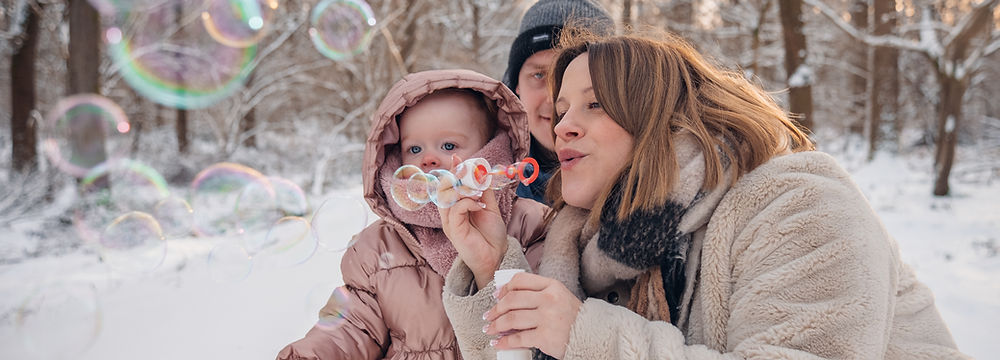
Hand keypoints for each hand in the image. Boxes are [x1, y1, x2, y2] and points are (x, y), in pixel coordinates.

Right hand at [439, 156, 507, 288]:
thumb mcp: (490, 207)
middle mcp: (450, 214)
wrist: (496, 256)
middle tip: (468, 171)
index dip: (452, 171)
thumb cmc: (491, 235)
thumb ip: (484, 191)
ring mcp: (450, 222)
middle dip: (456, 176)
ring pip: (447, 197)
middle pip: (444, 189)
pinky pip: (456, 209)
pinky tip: (480, 205)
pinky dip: (468, 202)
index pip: (449, 186)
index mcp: (456, 208)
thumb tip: (482, 173)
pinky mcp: (453, 230)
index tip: (458, 158)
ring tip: (478, 191)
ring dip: (463, 189)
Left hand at [484, 272, 582, 358]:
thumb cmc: (572, 318)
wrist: (591, 336)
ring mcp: (547, 318)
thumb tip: (507, 297)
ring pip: (512, 318)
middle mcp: (549, 299)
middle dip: (496, 309)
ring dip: (496, 325)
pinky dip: (504, 342)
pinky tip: (498, 343)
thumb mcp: (559, 297)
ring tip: (490, 329)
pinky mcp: (545, 336)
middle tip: (489, 315)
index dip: (504, 288)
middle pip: (512, 299)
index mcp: (552, 286)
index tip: (497, 296)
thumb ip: (538, 294)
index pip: (520, 280)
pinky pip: (518, 338)